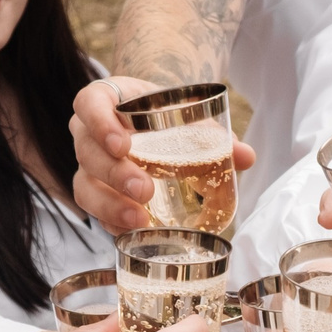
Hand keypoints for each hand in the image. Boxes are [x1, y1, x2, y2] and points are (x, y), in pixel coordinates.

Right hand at [70, 74, 258, 234]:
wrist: (155, 122)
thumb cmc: (164, 115)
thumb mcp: (186, 115)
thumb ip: (214, 133)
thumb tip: (246, 157)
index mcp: (106, 101)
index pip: (89, 104)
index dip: (99, 123)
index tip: (123, 144)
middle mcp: (88, 132)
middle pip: (87, 151)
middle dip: (114, 173)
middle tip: (143, 189)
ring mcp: (88, 164)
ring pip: (84, 185)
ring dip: (110, 204)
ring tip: (139, 217)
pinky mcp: (94, 192)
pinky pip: (94, 210)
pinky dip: (112, 221)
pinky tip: (133, 230)